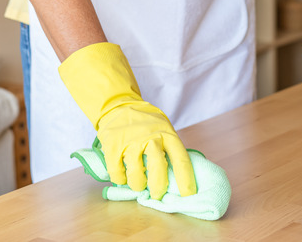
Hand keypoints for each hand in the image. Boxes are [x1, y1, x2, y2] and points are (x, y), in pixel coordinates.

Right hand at [58, 42, 195, 199]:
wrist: (118, 107)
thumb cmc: (146, 124)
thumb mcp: (163, 129)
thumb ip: (169, 149)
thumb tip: (177, 178)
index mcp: (167, 134)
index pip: (180, 159)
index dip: (186, 179)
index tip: (188, 194)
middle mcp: (150, 137)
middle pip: (158, 168)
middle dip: (159, 187)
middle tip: (157, 194)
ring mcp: (130, 142)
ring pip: (136, 175)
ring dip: (138, 184)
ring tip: (139, 183)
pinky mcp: (113, 147)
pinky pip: (117, 173)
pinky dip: (120, 179)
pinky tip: (123, 176)